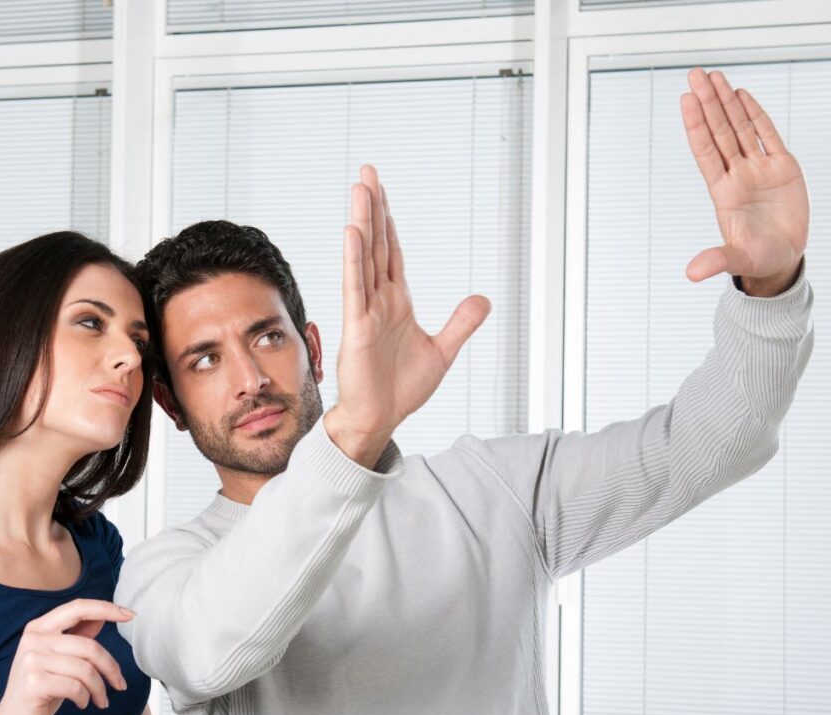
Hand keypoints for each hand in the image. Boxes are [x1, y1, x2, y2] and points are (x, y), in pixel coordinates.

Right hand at [0, 599, 133, 714]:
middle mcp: (33, 639)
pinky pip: (76, 687)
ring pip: (85, 669)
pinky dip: (86, 698)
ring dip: (99, 688)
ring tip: (100, 700)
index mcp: (39, 627)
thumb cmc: (42, 690)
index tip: (130, 614)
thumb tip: (102, 616)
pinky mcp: (34, 683)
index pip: (78, 608)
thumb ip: (76, 636)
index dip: (106, 608)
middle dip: (110, 668)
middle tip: (120, 684)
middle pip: (89, 646)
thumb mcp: (60, 660)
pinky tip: (82, 703)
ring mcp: (32, 660)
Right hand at [324, 165, 490, 466]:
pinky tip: (352, 234)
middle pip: (377, 245)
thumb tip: (484, 299)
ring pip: (365, 258)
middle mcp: (379, 300)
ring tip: (360, 190)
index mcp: (397, 302)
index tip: (381, 192)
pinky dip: (354, 260)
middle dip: (373, 208)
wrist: (380, 418)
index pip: (392, 252)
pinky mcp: (357, 327)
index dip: (388, 221)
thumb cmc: (401, 389)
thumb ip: (461, 323)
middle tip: (367, 174)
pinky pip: (355, 288)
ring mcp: (365, 311)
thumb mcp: (443, 351)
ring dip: (363, 223)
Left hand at [681, 67, 808, 295]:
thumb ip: (716, 261)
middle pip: (720, 131)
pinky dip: (755, 114)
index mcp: (723, 192)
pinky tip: (741, 95)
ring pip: (740, 128)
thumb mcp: (737, 260)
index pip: (706, 151)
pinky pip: (767, 135)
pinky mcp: (782, 168)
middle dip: (707, 103)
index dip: (696, 126)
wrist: (781, 259)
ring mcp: (758, 169)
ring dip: (726, 102)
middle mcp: (737, 175)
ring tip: (713, 77)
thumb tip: (691, 274)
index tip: (686, 101)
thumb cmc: (757, 259)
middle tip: (694, 75)